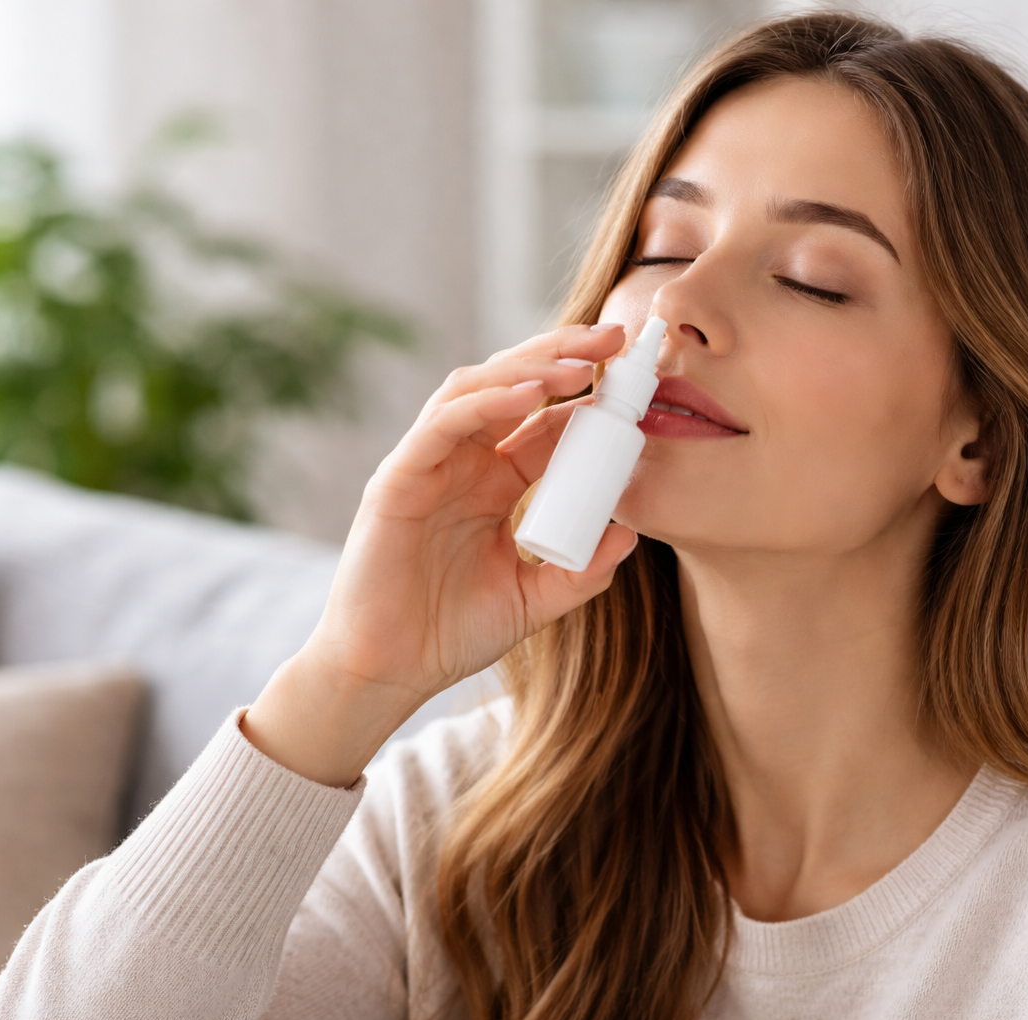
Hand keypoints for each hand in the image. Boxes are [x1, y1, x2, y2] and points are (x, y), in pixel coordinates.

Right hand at [243, 323, 635, 785]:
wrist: (390, 673)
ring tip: (582, 361)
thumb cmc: (452, 635)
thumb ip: (583, 570)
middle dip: (565, 355)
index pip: (546, 421)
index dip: (588, 396)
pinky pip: (444, 423)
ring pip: (479, 389)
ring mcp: (429, 464)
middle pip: (515, 387)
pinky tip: (531, 394)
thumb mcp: (536, 600)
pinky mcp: (399, 477)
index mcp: (496, 483)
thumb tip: (632, 532)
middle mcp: (464, 462)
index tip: (637, 381)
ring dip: (532, 367)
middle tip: (617, 338)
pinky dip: (487, 402)